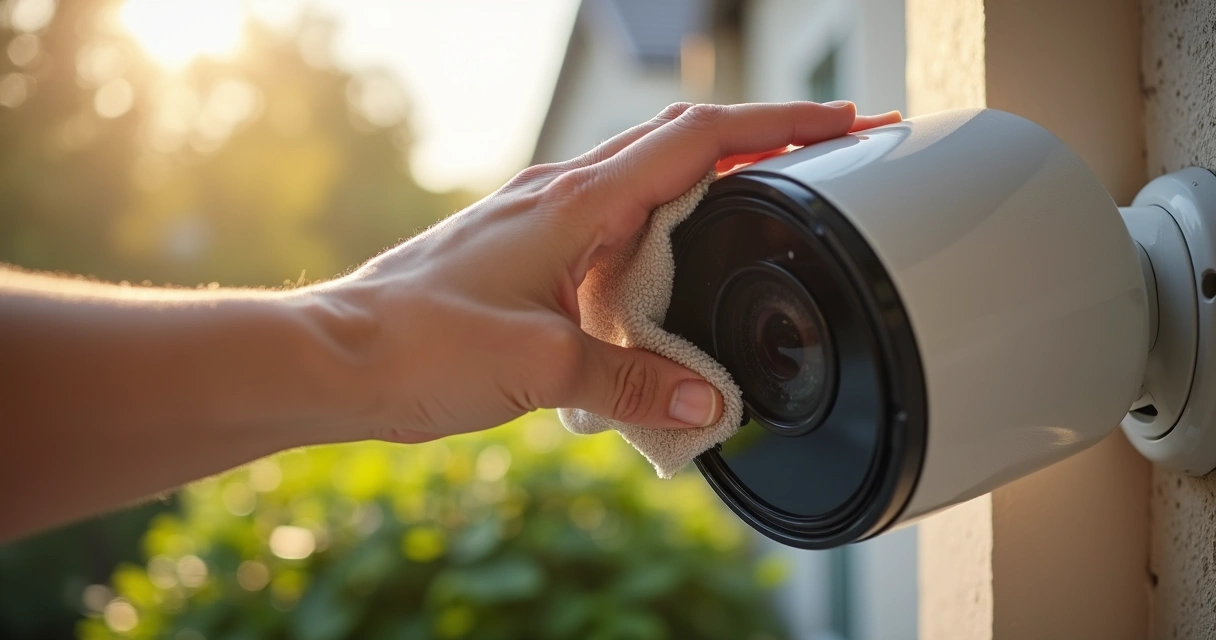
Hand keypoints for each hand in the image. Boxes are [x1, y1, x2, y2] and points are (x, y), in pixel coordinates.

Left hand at [311, 101, 902, 444]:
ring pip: (648, 185)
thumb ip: (635, 383)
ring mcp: (543, 221)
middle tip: (828, 159)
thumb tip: (711, 403)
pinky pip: (614, 228)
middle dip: (763, 142)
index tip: (843, 124)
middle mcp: (562, 197)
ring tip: (766, 214)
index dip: (778, 124)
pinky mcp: (529, 252)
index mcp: (576, 204)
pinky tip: (674, 277)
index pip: (698, 139)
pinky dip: (663, 235)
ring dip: (712, 187)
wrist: (337, 355)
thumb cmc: (417, 345)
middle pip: (681, 146)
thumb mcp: (541, 368)